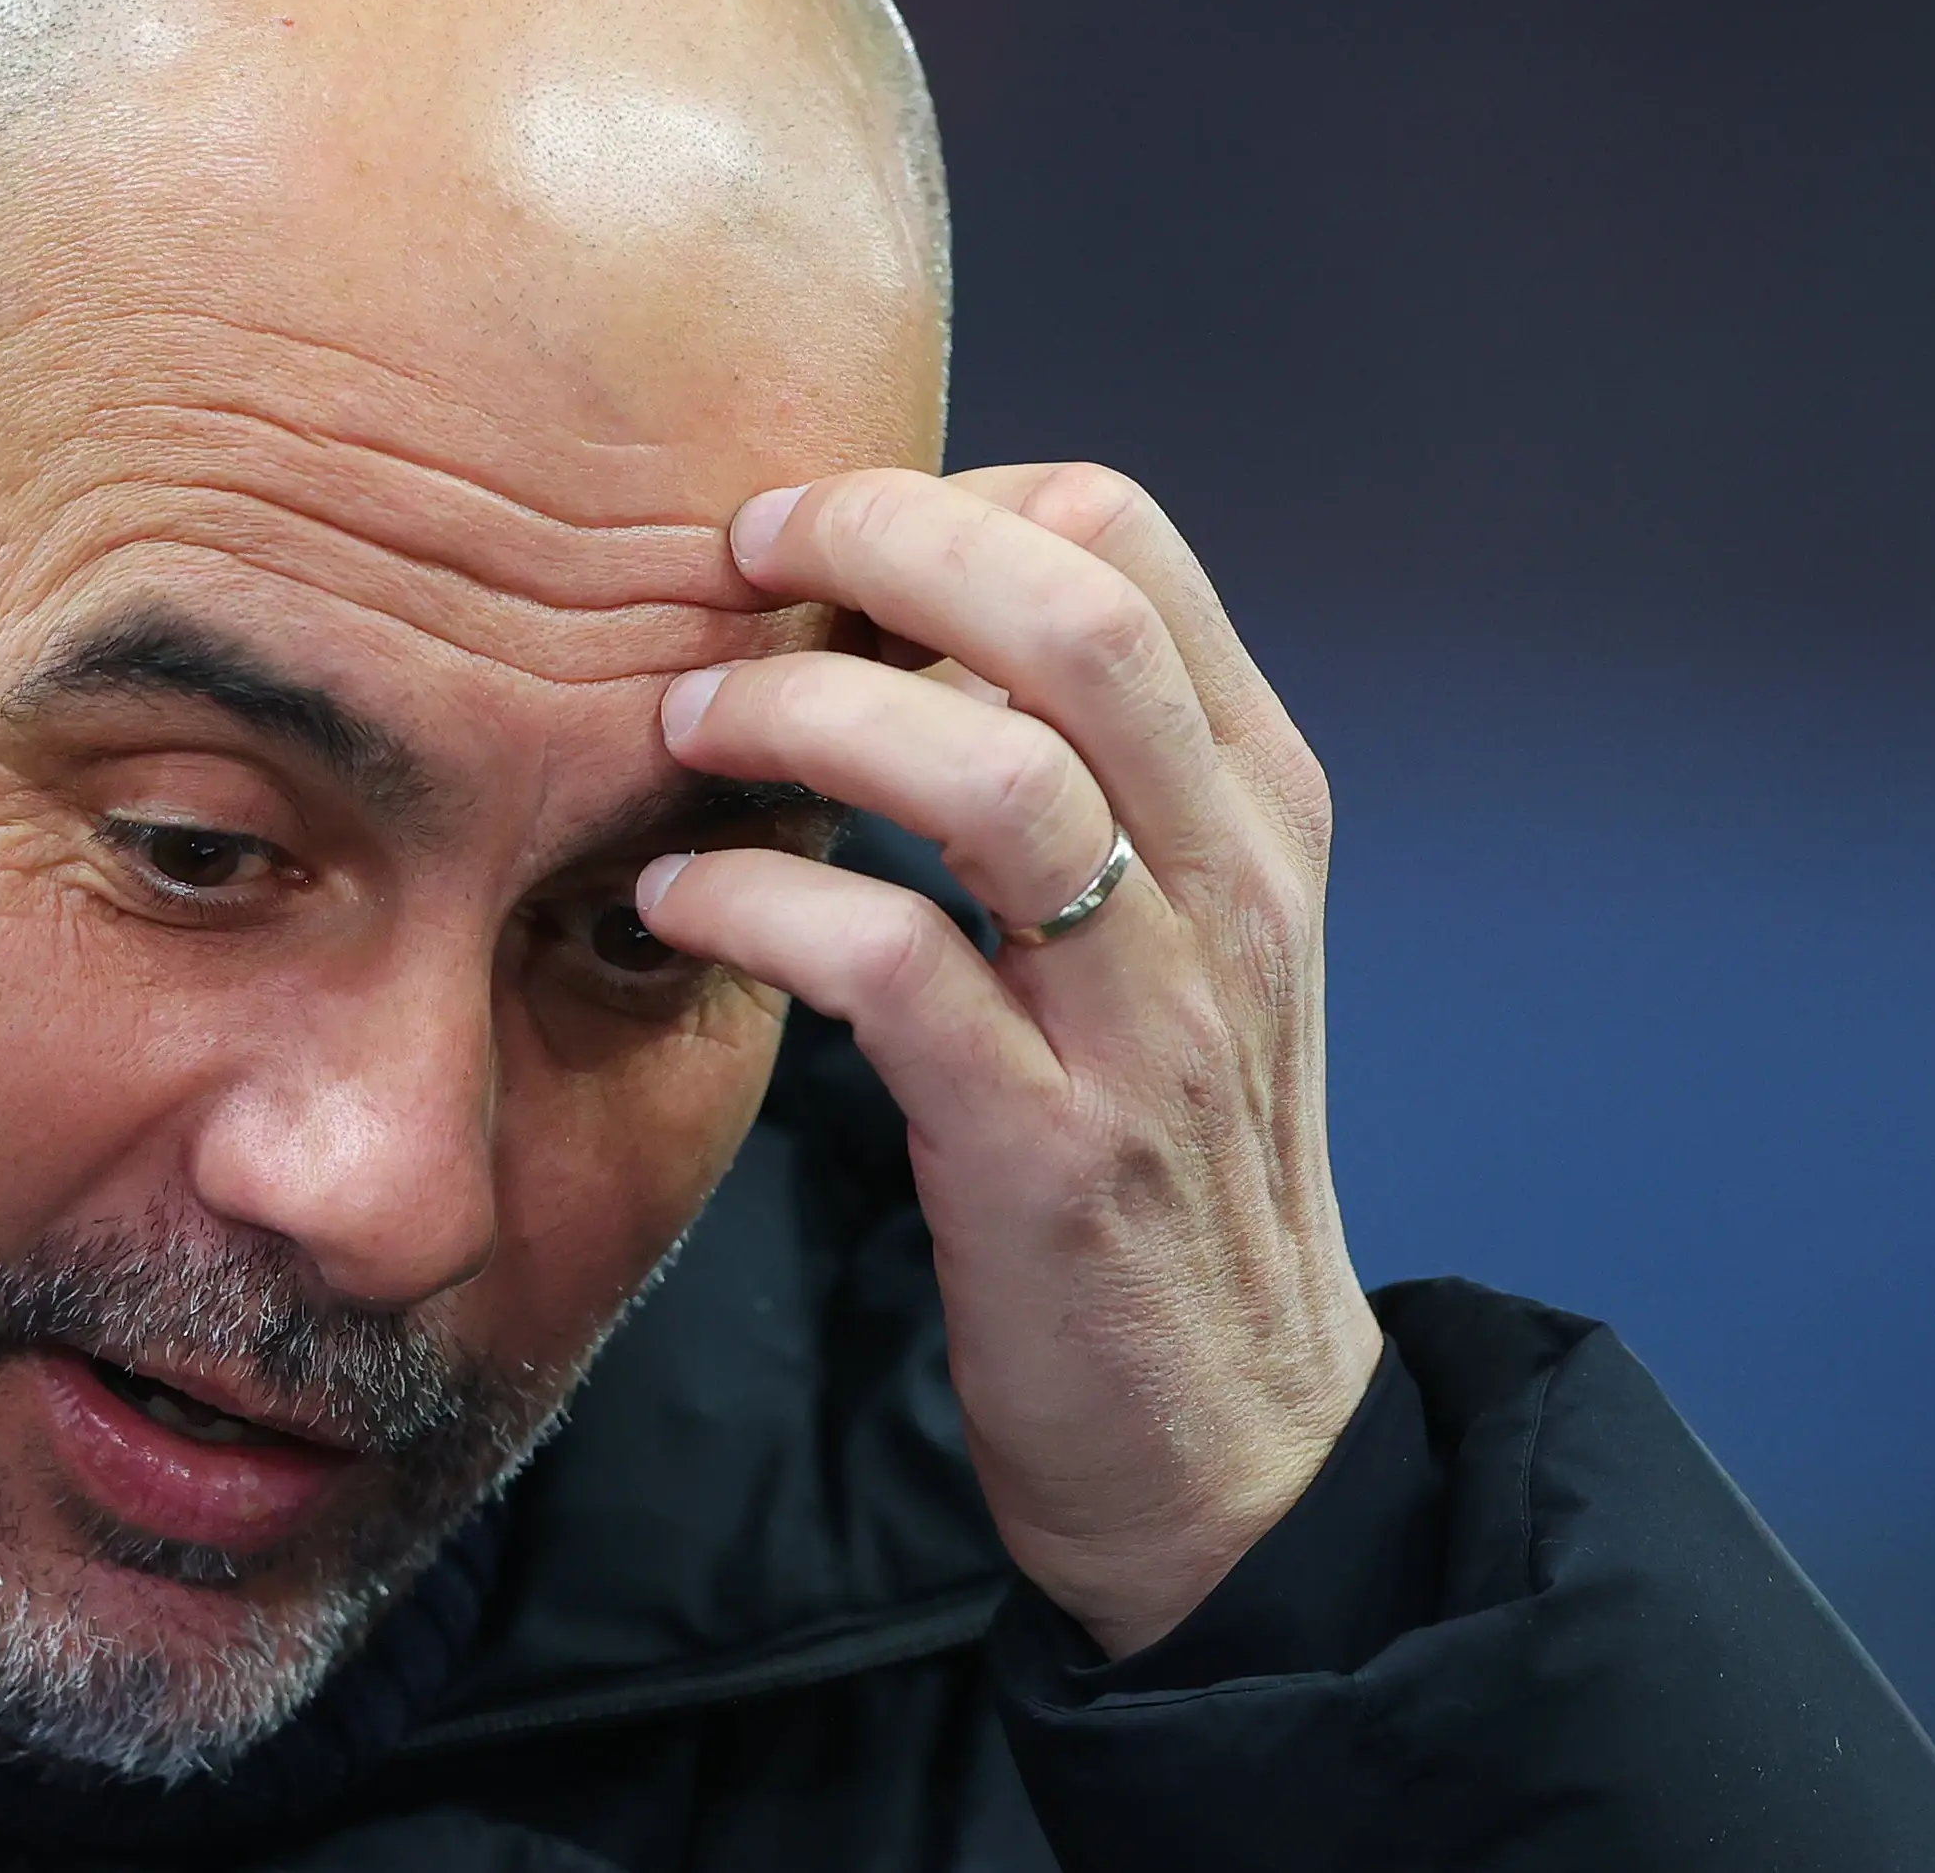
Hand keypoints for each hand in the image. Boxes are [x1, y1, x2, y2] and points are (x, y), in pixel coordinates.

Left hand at [633, 463, 1380, 1656]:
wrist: (1227, 1440)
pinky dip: (759, 904)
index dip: (946, 494)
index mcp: (1257, 803)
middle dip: (874, 546)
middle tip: (727, 565)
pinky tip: (677, 900)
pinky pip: (893, 968)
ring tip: (685, 728)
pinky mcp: (1047, 1155)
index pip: (1128, 538)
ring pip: (993, 776)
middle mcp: (1231, 888)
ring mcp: (1151, 1024)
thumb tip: (873, 609)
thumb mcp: (1159, 935)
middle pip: (1072, 615)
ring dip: (803, 717)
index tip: (812, 534)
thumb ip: (1068, 770)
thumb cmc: (1150, 1155)